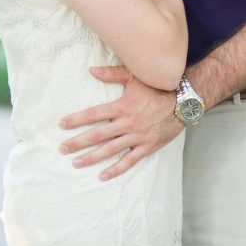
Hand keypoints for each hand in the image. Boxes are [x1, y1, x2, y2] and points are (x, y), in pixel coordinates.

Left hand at [59, 65, 183, 179]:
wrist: (183, 101)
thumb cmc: (158, 86)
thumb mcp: (135, 76)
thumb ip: (112, 74)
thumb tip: (91, 70)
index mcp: (122, 106)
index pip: (93, 114)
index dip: (77, 120)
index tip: (62, 125)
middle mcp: (127, 123)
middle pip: (97, 135)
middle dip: (78, 142)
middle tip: (62, 148)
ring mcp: (137, 137)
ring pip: (110, 150)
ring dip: (91, 157)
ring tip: (76, 163)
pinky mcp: (147, 147)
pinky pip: (129, 161)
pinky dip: (115, 169)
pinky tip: (102, 175)